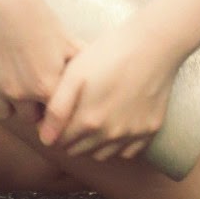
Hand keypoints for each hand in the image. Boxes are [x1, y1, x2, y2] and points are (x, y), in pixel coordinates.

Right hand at [0, 0, 77, 127]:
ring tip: (11, 96)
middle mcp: (19, 95)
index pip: (55, 115)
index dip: (57, 112)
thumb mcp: (66, 39)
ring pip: (1, 113)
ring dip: (7, 107)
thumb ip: (80, 61)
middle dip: (33, 110)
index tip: (57, 108)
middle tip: (35, 99)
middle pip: (28, 117)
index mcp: (46, 88)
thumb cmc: (39, 17)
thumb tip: (97, 73)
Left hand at [37, 20, 179, 163]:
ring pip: (102, 154)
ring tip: (94, 117)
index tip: (57, 114)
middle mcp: (110, 135)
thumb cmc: (109, 53)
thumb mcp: (74, 74)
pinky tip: (116, 122)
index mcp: (88, 122)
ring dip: (92, 143)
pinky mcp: (150, 130)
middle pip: (78, 151)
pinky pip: (128, 151)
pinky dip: (118, 144)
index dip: (53, 129)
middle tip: (75, 112)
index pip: (58, 142)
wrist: (153, 44)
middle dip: (71, 137)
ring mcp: (132, 134)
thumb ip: (57, 110)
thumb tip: (46, 138)